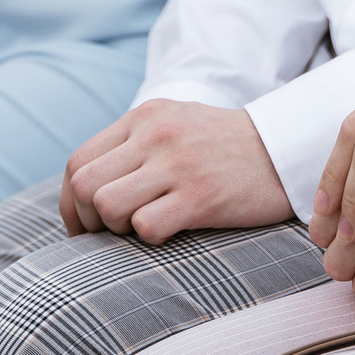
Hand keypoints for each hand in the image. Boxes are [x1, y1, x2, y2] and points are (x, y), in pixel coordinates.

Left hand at [59, 101, 293, 243]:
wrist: (283, 149)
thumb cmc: (222, 146)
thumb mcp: (174, 124)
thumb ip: (131, 144)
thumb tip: (83, 188)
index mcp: (145, 116)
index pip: (77, 162)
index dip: (71, 204)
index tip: (84, 227)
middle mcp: (156, 134)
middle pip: (85, 186)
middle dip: (89, 220)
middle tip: (112, 233)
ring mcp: (178, 164)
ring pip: (107, 206)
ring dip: (118, 229)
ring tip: (145, 224)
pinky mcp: (201, 195)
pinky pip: (146, 227)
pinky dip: (150, 238)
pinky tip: (173, 228)